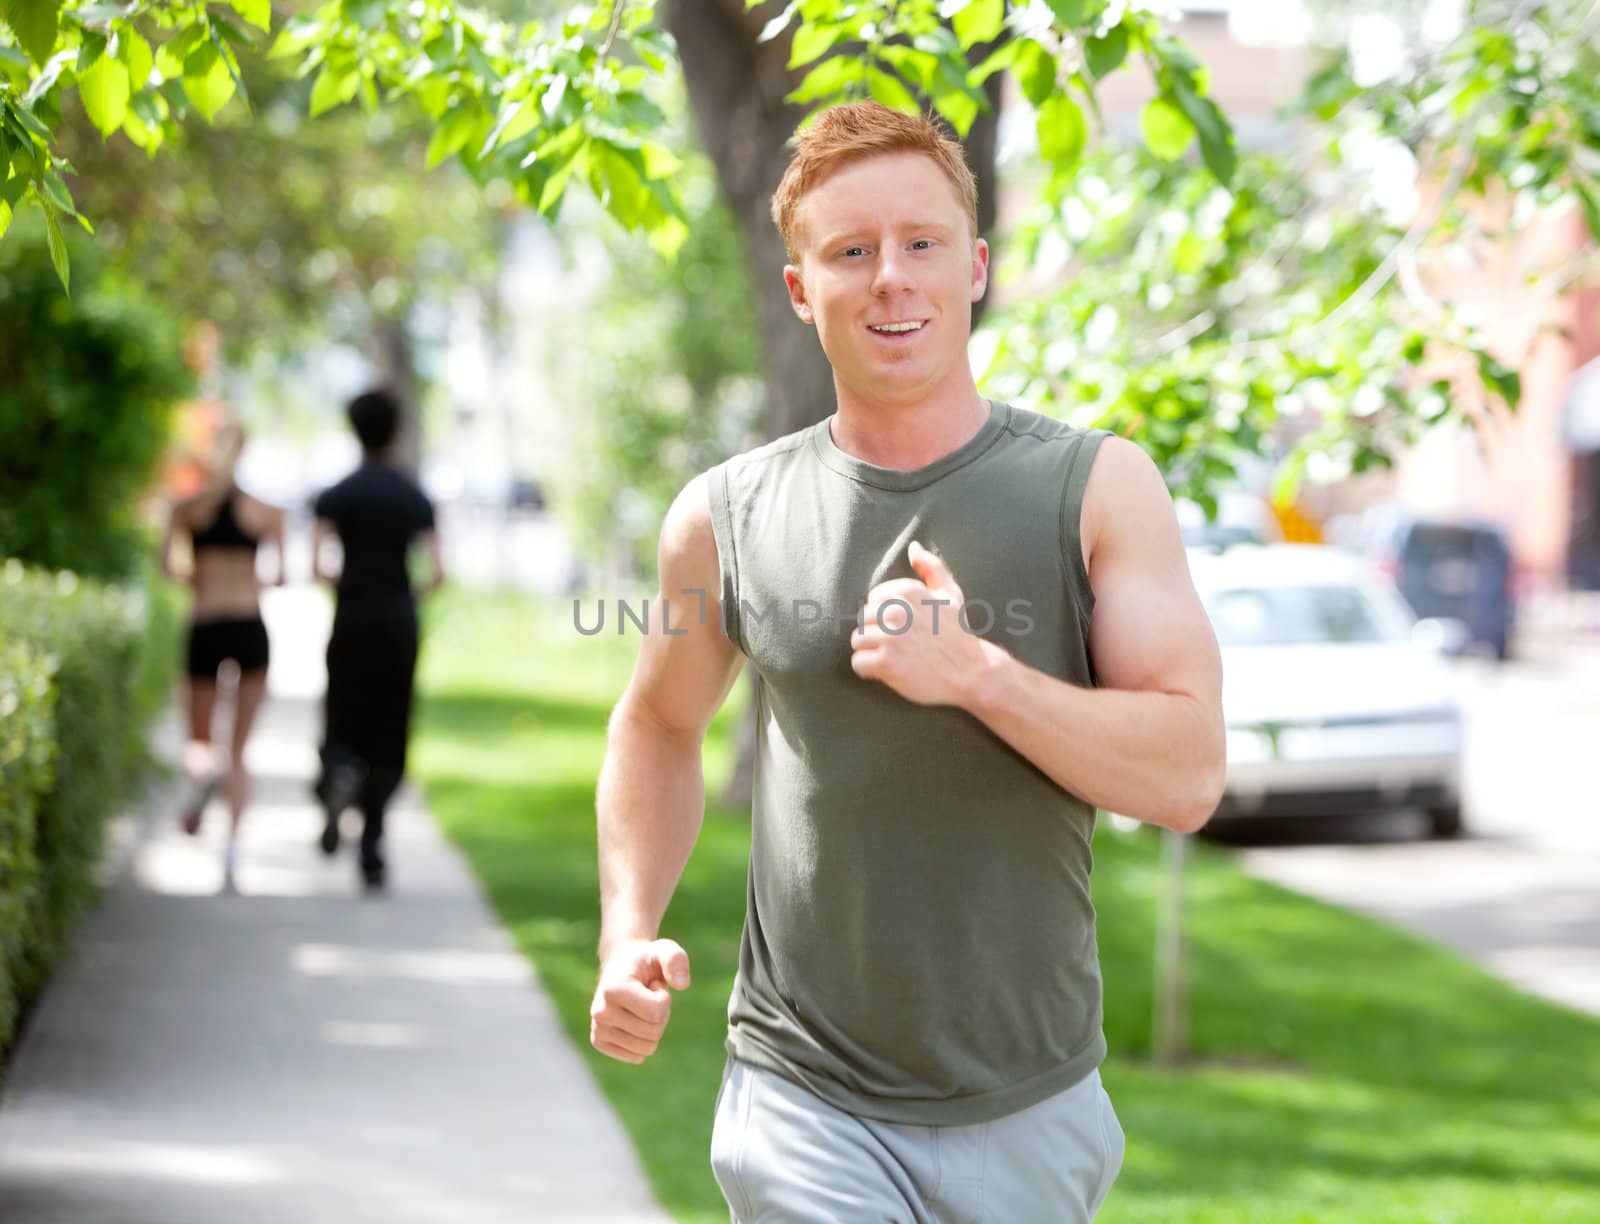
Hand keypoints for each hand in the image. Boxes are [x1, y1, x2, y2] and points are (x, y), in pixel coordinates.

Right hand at [589, 937, 690, 1064]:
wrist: (622, 967)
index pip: (655, 1012)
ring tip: (642, 1007)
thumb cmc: (647, 960)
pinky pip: (636, 1057)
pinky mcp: (599, 1041)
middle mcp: (600, 1011)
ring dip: (653, 1028)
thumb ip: (676, 960)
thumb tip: (682, 984)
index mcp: (612, 989)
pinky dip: (643, 1041)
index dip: (664, 999)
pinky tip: (633, 1019)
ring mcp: (598, 1028)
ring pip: (646, 1048)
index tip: (654, 985)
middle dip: (661, 1015)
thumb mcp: (665, 951)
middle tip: (649, 997)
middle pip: (653, 1033)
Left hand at [849, 540, 995, 707]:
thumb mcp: (950, 595)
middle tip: (900, 645)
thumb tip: (913, 547)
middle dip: (877, 633)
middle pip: (863, 619)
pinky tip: (886, 671)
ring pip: (857, 640)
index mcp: (908, 592)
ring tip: (894, 657)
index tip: (904, 627)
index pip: (873, 599)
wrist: (972, 673)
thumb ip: (931, 567)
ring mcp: (891, 638)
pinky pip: (858, 663)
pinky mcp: (887, 663)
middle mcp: (898, 611)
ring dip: (871, 651)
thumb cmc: (957, 633)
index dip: (886, 615)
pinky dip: (868, 670)